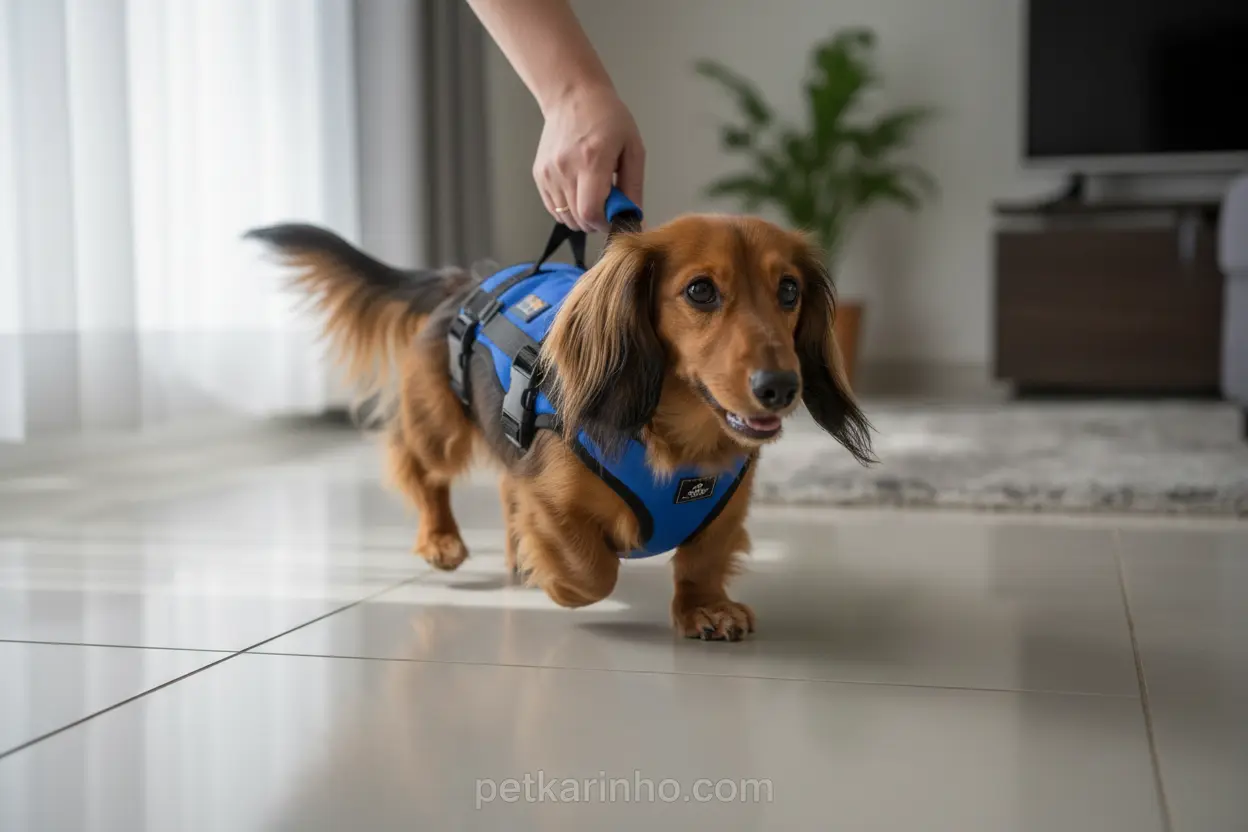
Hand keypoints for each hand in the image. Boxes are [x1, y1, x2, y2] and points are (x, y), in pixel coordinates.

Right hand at [534, 84, 643, 231]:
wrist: (572, 95)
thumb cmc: (608, 118)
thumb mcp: (632, 148)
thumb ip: (634, 186)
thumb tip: (635, 219)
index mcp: (592, 161)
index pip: (591, 213)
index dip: (606, 224)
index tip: (617, 217)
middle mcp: (565, 170)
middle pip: (579, 219)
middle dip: (598, 222)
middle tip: (609, 205)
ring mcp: (549, 174)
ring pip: (565, 218)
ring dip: (583, 217)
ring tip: (593, 195)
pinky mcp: (539, 175)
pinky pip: (554, 209)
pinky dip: (569, 210)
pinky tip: (579, 191)